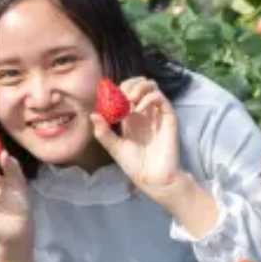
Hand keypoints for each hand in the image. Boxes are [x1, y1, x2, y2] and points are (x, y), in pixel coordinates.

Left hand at [90, 77, 185, 208]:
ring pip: (151, 86)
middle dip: (128, 85)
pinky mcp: (168, 117)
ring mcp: (156, 113)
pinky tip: (139, 109)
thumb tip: (92, 114)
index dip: (117, 90)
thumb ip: (103, 133)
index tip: (109, 99)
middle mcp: (144, 112)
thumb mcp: (115, 148)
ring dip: (139, 87)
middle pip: (139, 84)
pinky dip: (148, 97)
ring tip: (130, 101)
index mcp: (130, 117)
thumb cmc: (134, 165)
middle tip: (121, 98)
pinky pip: (160, 97)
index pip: (126, 91)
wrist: (152, 177)